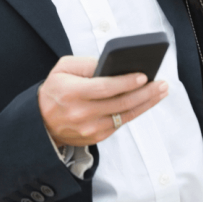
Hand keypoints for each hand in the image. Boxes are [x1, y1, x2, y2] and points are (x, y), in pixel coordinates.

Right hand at [38, 56, 168, 146]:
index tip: (144, 76)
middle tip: (161, 84)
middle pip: (120, 103)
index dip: (126, 82)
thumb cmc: (54, 91)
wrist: (40, 122)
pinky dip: (133, 113)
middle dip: (145, 93)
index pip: (104, 88)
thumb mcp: (62, 69)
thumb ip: (85, 64)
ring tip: (160, 92)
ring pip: (124, 116)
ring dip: (145, 104)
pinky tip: (144, 103)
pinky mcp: (95, 137)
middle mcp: (81, 113)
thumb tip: (110, 65)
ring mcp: (89, 128)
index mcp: (71, 92)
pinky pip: (119, 124)